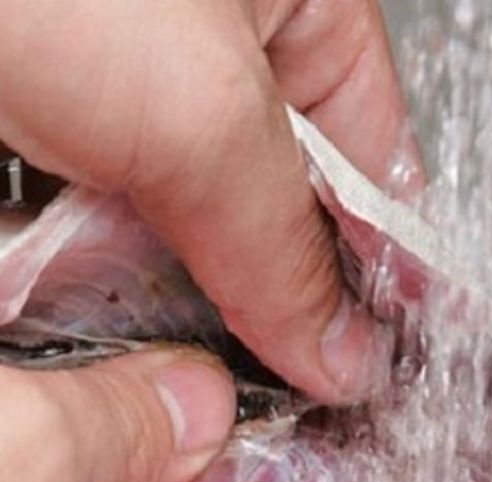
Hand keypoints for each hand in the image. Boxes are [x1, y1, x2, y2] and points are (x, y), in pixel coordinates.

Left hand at [0, 0, 423, 402]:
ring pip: (192, 235)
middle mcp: (217, 56)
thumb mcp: (197, 104)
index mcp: (294, 3)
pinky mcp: (53, 137)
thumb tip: (346, 351)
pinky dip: (111, 284)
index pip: (378, 162)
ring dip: (190, 304)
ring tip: (201, 364)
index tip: (382, 356)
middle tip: (291, 383)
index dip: (387, 267)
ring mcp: (130, 101)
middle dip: (280, 301)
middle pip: (283, 213)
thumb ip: (285, 243)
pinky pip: (108, 234)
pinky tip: (112, 318)